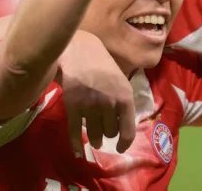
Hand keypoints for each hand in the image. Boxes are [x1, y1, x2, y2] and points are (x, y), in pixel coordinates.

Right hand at [58, 31, 135, 155]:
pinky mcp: (73, 107)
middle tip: (104, 130)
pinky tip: (78, 151)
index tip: (120, 148)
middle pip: (110, 133)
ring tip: (94, 139)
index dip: (125, 143)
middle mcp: (110, 104)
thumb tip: (123, 125)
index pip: (128, 130)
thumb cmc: (103, 65)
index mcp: (125, 97)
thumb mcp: (122, 81)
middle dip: (107, 133)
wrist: (81, 51)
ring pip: (94, 135)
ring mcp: (91, 106)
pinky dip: (76, 144)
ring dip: (94, 139)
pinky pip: (76, 132)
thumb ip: (124, 102)